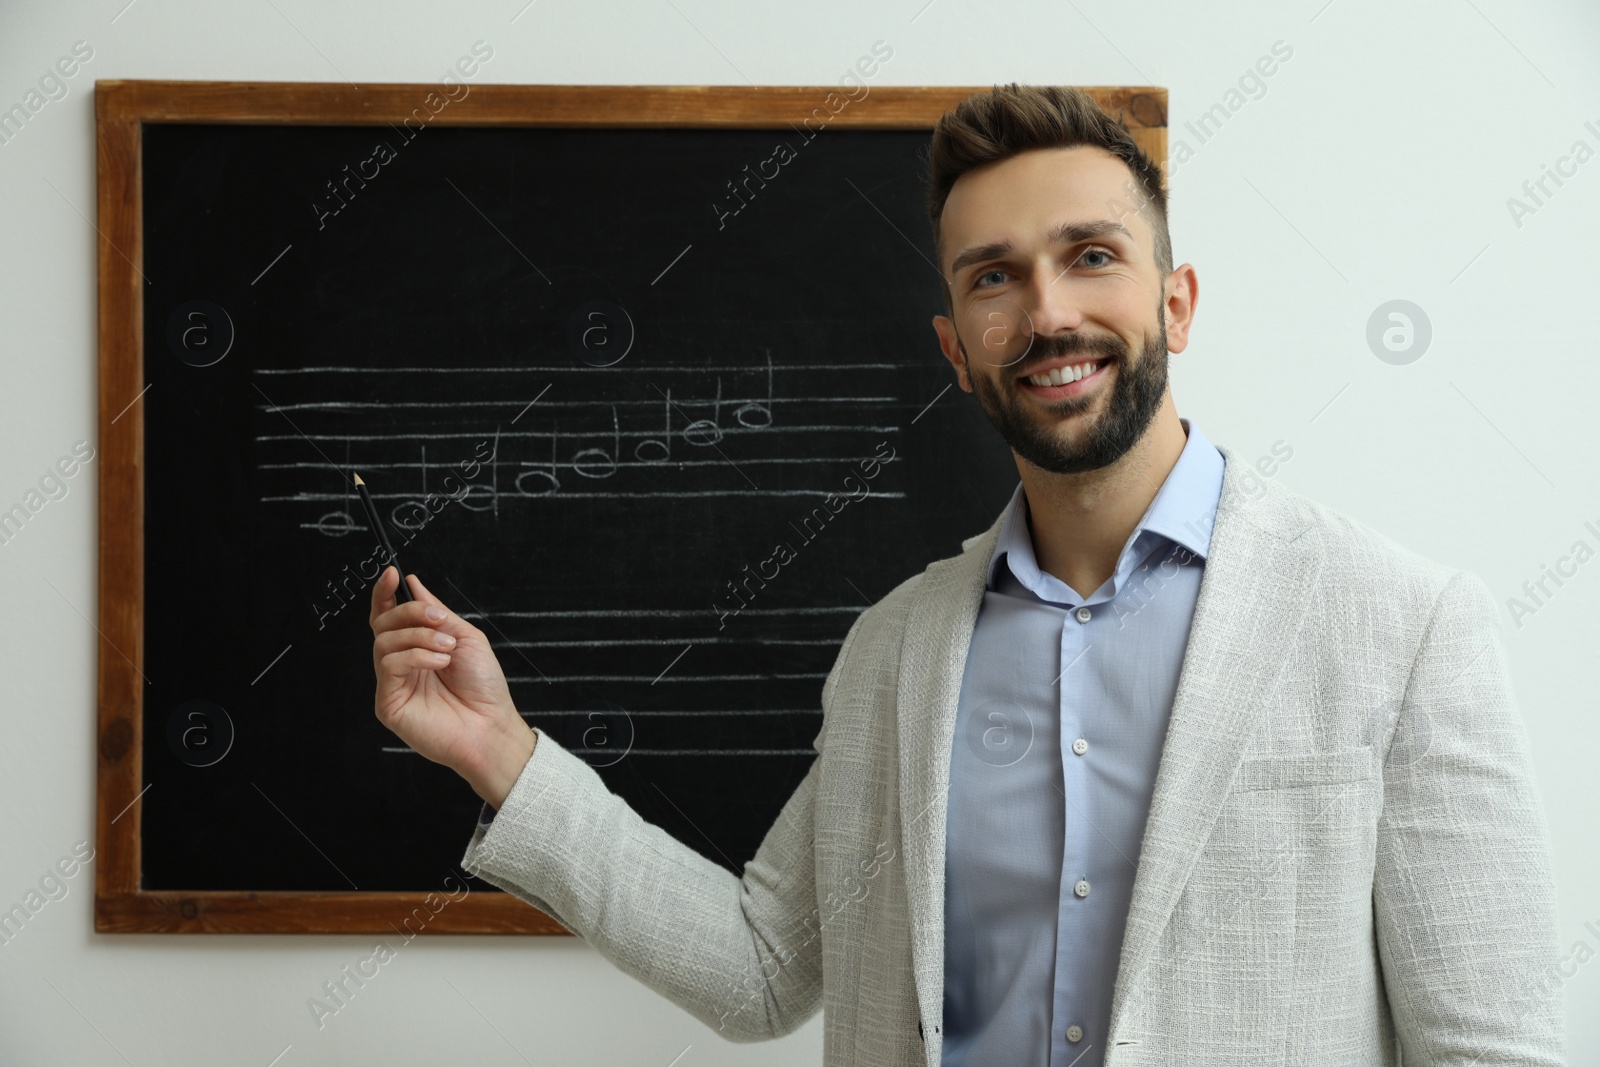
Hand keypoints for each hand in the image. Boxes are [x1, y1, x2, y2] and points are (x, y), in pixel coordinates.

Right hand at [369, 566, 535, 807]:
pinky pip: (389, 665)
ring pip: (384, 641)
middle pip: (383, 624)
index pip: (389, 616)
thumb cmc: (483, 686)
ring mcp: (392, 683)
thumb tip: (414, 583)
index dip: (386, 594)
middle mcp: (401, 664)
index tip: (393, 574)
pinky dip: (416, 656)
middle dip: (410, 612)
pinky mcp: (387, 702)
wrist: (492, 725)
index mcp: (417, 647)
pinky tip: (439, 662)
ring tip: (447, 648)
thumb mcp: (465, 637)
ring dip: (419, 636)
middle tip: (439, 620)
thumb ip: (436, 612)